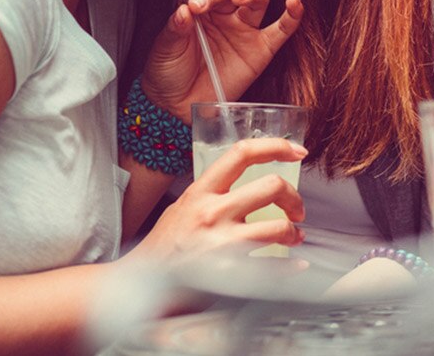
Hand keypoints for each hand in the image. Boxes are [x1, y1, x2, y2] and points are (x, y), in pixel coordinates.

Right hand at [128, 136, 306, 259]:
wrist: (136, 286)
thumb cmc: (162, 248)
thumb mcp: (182, 208)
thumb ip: (212, 193)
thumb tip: (248, 181)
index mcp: (200, 192)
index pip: (242, 154)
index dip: (276, 146)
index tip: (297, 151)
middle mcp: (211, 213)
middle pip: (271, 186)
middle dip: (294, 198)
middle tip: (297, 210)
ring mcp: (219, 244)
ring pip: (277, 226)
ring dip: (293, 231)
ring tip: (293, 237)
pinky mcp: (227, 275)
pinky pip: (272, 267)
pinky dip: (290, 267)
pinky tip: (295, 266)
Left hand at [142, 0, 304, 119]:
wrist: (177, 106)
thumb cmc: (169, 73)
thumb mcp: (165, 47)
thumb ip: (175, 27)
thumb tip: (184, 9)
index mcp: (199, 9)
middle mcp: (223, 15)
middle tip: (202, 5)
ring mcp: (243, 31)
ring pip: (257, 1)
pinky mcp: (261, 49)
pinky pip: (282, 29)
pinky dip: (292, 14)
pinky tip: (294, 1)